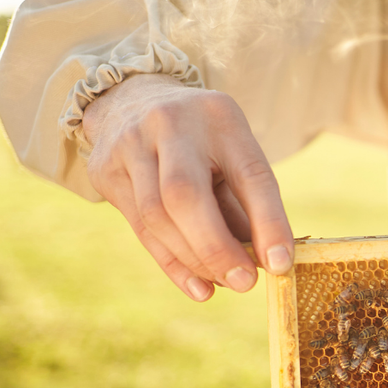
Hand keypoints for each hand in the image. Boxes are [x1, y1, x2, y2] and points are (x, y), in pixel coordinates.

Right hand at [83, 74, 293, 300]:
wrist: (133, 99)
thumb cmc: (202, 139)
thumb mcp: (233, 152)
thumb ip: (247, 203)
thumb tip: (267, 262)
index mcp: (220, 116)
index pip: (249, 173)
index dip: (268, 222)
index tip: (281, 263)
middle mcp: (170, 124)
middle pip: (186, 195)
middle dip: (217, 248)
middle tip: (245, 282)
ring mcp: (131, 145)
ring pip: (157, 216)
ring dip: (195, 259)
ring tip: (224, 282)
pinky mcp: (107, 170)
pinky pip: (140, 228)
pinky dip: (173, 264)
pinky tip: (198, 287)